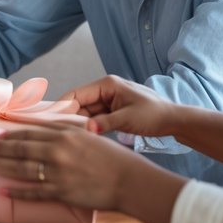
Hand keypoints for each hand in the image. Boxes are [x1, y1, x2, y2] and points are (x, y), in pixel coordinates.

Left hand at [0, 124, 152, 211]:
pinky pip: (33, 192)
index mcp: (64, 135)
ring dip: (3, 166)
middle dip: (0, 149)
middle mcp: (57, 151)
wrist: (128, 181)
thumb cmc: (111, 157)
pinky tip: (4, 191)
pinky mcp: (61, 192)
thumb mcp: (88, 134)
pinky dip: (16, 192)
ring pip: (22, 168)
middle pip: (21, 149)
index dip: (10, 135)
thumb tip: (43, 125)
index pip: (29, 133)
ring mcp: (57, 172)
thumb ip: (65, 129)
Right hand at [64, 76, 179, 136]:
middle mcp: (105, 90)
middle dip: (68, 116)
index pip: (76, 94)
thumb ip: (105, 123)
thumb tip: (86, 130)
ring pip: (85, 112)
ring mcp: (108, 101)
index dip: (61, 106)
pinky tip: (80, 137)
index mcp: (107, 85)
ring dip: (78, 123)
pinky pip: (94, 118)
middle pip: (79, 103)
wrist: (174, 121)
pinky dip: (88, 127)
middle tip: (54, 132)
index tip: (48, 118)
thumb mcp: (128, 119)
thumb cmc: (153, 115)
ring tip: (64, 137)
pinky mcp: (112, 111)